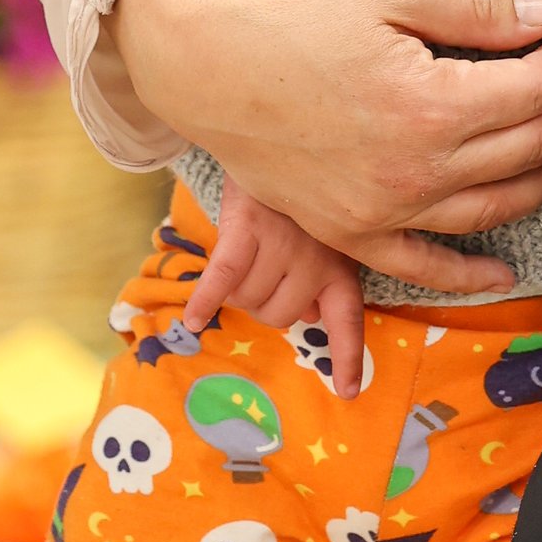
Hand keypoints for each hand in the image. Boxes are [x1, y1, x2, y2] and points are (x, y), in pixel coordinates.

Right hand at [112, 0, 541, 279]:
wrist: (204, 67)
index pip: (534, 90)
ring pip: (494, 208)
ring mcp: (385, 210)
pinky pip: (425, 266)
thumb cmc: (293, 19)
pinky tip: (503, 271)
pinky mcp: (352, 232)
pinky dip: (469, 274)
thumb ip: (475, 13)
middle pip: (526, 148)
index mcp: (431, 104)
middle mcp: (418, 169)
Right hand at [185, 182, 367, 397]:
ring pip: (247, 300)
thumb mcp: (323, 241)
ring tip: (246, 252)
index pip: (347, 324)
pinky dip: (206, 300)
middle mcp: (316, 260)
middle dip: (262, 303)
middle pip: (277, 316)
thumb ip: (319, 280)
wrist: (273, 147)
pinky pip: (225, 277)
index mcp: (341, 268)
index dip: (348, 360)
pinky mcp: (248, 229)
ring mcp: (283, 245)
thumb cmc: (295, 206)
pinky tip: (192, 320)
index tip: (349, 394)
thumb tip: (308, 314)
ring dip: (236, 288)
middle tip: (262, 269)